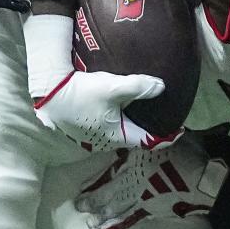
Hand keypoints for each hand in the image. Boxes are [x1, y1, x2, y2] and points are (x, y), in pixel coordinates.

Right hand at [34, 70, 168, 151]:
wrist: (50, 92)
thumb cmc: (82, 92)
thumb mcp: (114, 87)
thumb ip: (139, 87)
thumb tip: (162, 86)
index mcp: (115, 135)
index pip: (146, 141)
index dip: (164, 137)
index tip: (179, 132)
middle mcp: (104, 141)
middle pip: (133, 138)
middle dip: (149, 131)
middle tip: (165, 120)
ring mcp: (92, 136)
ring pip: (120, 133)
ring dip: (133, 126)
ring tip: (145, 113)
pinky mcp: (83, 127)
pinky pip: (108, 127)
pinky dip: (120, 121)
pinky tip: (121, 109)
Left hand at [75, 143, 218, 228]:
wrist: (202, 178)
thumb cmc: (185, 153)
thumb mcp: (164, 137)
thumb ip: (149, 136)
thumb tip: (142, 128)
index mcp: (135, 164)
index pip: (110, 176)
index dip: (95, 186)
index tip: (80, 194)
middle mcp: (134, 184)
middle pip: (109, 197)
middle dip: (94, 204)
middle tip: (80, 209)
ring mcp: (144, 199)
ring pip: (120, 210)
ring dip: (105, 217)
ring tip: (93, 224)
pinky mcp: (155, 209)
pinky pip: (135, 216)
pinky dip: (125, 222)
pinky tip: (119, 225)